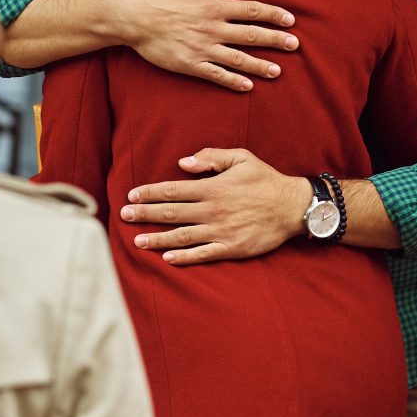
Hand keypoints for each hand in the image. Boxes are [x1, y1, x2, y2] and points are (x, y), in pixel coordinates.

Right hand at [116, 0, 298, 91]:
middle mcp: (212, 29)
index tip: (290, 20)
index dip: (273, 14)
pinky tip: (248, 86)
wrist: (128, 16)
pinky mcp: (189, 64)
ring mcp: (202, 49)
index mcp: (213, 6)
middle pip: (251, 36)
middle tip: (294, 45)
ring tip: (278, 71)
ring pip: (238, 59)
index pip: (251, 10)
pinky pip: (216, 75)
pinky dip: (233, 82)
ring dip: (260, 65)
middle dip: (275, 41)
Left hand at [122, 148, 311, 264]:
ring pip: (181, 236)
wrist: (293, 207)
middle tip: (123, 216)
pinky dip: (183, 257)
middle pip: (171, 213)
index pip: (173, 190)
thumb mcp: (241, 157)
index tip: (132, 196)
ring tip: (136, 241)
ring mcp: (221, 231)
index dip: (150, 193)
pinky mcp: (231, 248)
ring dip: (156, 239)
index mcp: (213, 187)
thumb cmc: (266, 180)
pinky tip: (166, 258)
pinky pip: (202, 254)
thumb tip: (182, 163)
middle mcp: (212, 210)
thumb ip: (211, 157)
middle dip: (145, 215)